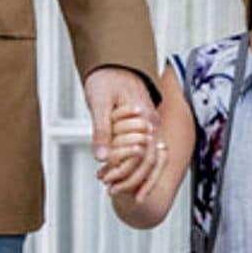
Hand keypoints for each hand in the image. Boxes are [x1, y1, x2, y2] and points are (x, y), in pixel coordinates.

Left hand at [84, 65, 157, 179]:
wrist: (113, 61)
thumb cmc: (106, 78)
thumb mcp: (99, 103)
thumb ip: (101, 131)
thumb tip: (101, 157)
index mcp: (144, 116)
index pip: (142, 155)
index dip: (127, 173)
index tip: (110, 184)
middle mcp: (153, 122)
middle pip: (150, 160)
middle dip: (132, 180)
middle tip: (112, 191)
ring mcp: (152, 124)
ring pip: (151, 158)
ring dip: (135, 176)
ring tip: (116, 187)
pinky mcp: (147, 125)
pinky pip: (148, 150)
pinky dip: (137, 166)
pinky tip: (124, 174)